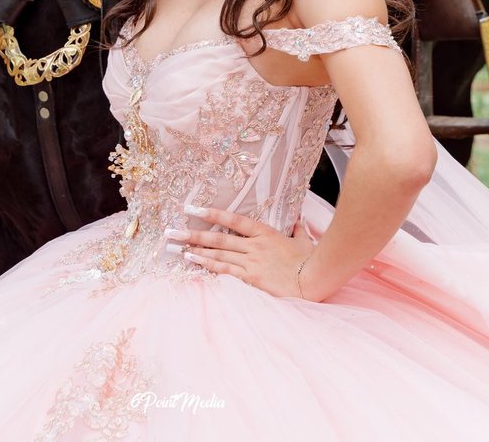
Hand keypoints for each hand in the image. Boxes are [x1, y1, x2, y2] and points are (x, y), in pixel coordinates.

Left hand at [168, 206, 316, 298]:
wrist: (314, 279)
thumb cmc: (311, 261)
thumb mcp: (303, 241)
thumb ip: (297, 230)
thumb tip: (298, 221)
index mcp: (265, 233)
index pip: (234, 220)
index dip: (213, 213)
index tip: (194, 209)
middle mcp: (254, 245)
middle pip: (219, 238)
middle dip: (195, 234)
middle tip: (174, 231)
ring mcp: (251, 262)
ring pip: (219, 254)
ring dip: (197, 251)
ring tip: (180, 248)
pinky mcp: (251, 279)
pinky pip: (226, 271)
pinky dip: (209, 266)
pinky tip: (196, 264)